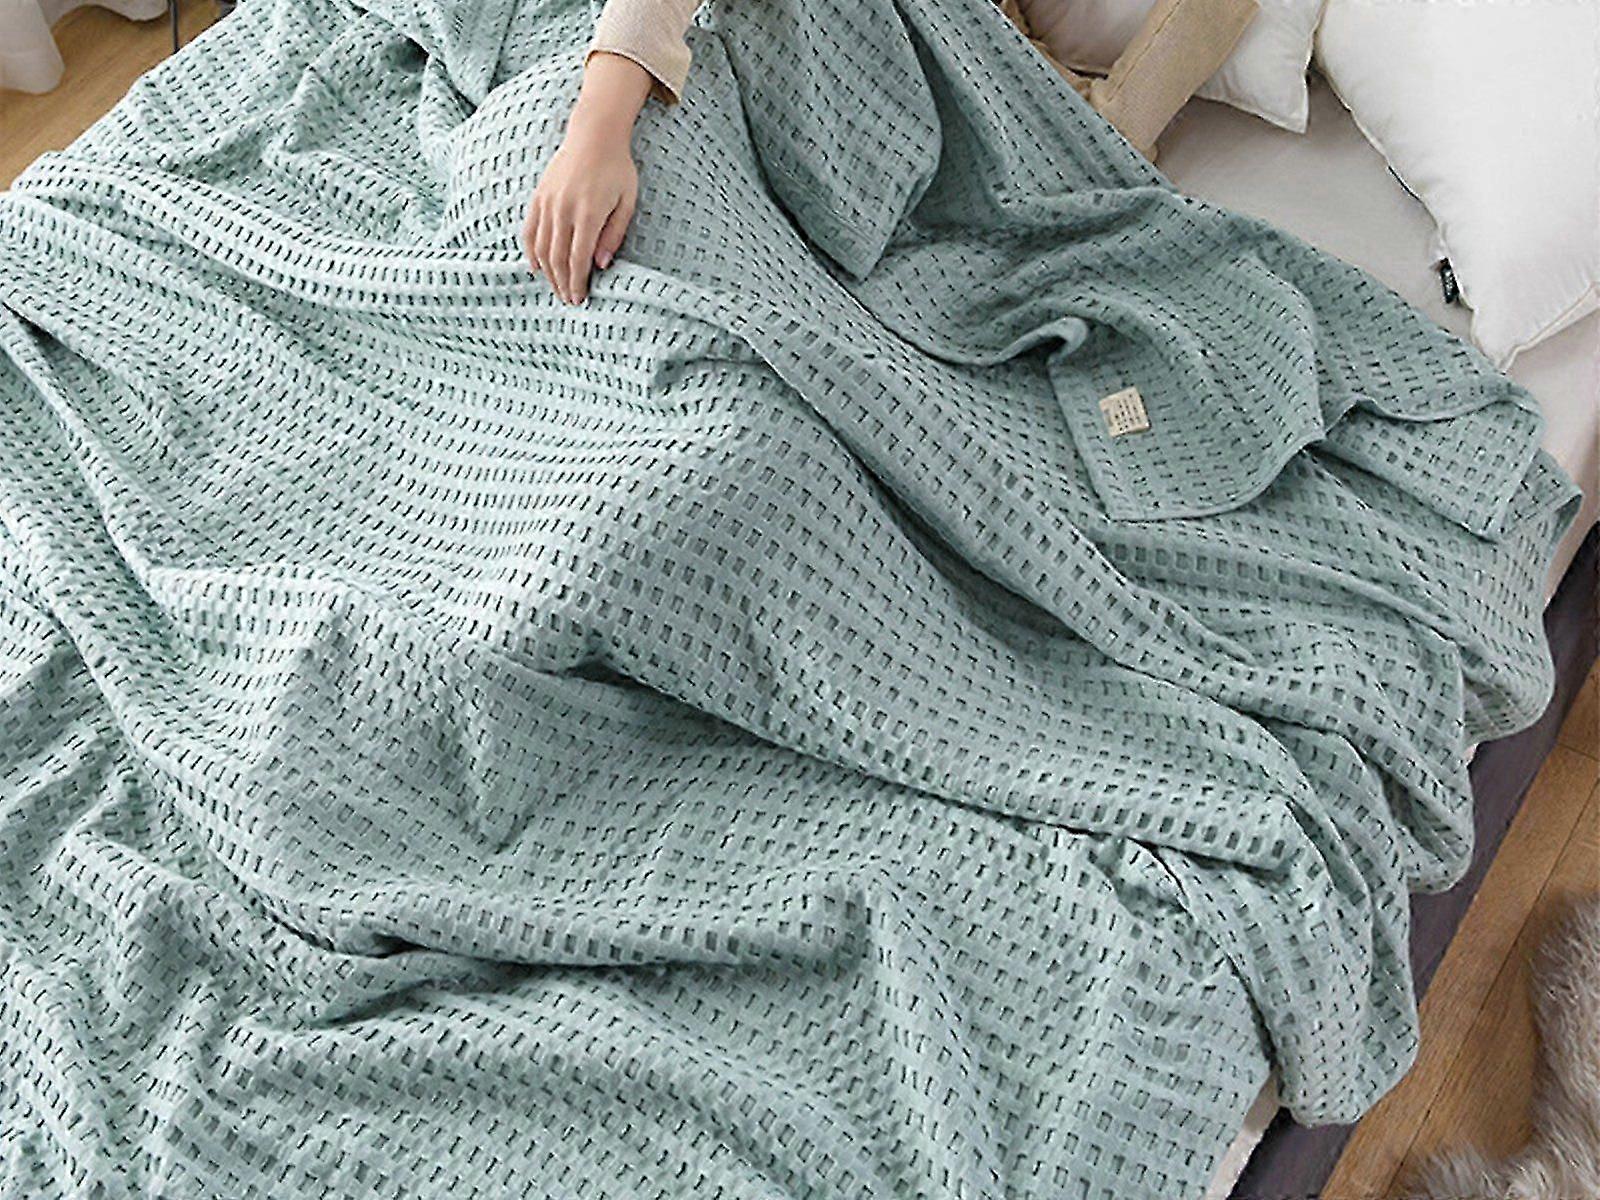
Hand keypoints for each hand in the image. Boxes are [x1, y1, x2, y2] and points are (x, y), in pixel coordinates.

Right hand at [522, 53, 651, 304]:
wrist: (594, 135)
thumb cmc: (617, 169)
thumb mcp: (627, 201)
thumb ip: (614, 234)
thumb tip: (601, 265)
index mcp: (588, 212)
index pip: (578, 258)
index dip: (578, 282)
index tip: (580, 299)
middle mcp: (564, 209)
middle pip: (558, 258)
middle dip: (563, 283)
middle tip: (569, 301)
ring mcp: (548, 202)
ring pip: (542, 248)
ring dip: (548, 273)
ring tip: (557, 289)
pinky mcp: (539, 196)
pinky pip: (530, 230)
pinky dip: (531, 252)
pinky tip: (537, 267)